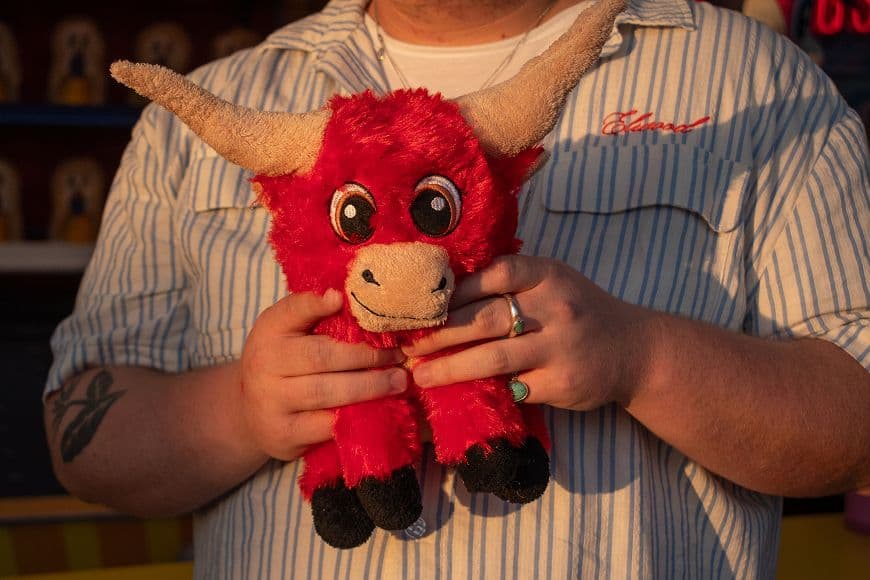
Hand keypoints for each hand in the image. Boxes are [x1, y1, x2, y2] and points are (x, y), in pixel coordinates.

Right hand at [240, 290, 407, 460]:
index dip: (314, 304)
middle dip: (366, 355)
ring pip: (326, 393)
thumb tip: (345, 296)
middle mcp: (264, 365)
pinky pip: (326, 426)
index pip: (291, 311)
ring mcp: (271, 403)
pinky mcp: (284, 435)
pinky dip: (356, 415)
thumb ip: (313, 313)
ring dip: (370, 387)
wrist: (252, 412)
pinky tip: (380, 408)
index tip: (340, 298)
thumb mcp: (289, 331)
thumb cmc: (284, 361)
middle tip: (399, 355)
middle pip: (321, 357)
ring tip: (398, 381)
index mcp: (269, 332)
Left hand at [404, 256, 657, 411]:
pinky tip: (460, 394)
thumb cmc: (577, 311)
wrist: (634, 350)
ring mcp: (561, 347)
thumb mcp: (552, 283)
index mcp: (548, 275)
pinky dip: (485, 390)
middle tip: (407, 346)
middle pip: (486, 318)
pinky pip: (515, 387)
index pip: (494, 274)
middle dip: (440, 333)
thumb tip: (441, 294)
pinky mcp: (563, 383)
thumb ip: (510, 283)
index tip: (421, 305)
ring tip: (420, 375)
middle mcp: (556, 307)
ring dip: (451, 367)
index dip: (454, 290)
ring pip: (494, 357)